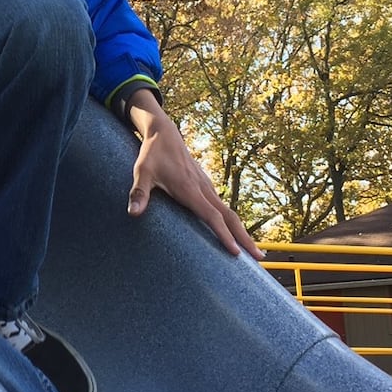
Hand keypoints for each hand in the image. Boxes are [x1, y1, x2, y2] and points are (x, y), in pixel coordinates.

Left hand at [125, 89, 262, 258]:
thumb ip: (139, 193)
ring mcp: (207, 186)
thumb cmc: (152, 155)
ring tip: (253, 252)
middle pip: (229, 217)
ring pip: (229, 212)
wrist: (164, 133)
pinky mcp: (206, 185)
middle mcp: (203, 189)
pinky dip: (232, 222)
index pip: (211, 216)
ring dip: (242, 232)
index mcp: (190, 190)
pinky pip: (223, 207)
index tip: (236, 252)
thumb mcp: (142, 173)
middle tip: (259, 258)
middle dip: (244, 238)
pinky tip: (235, 233)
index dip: (223, 235)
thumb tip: (132, 213)